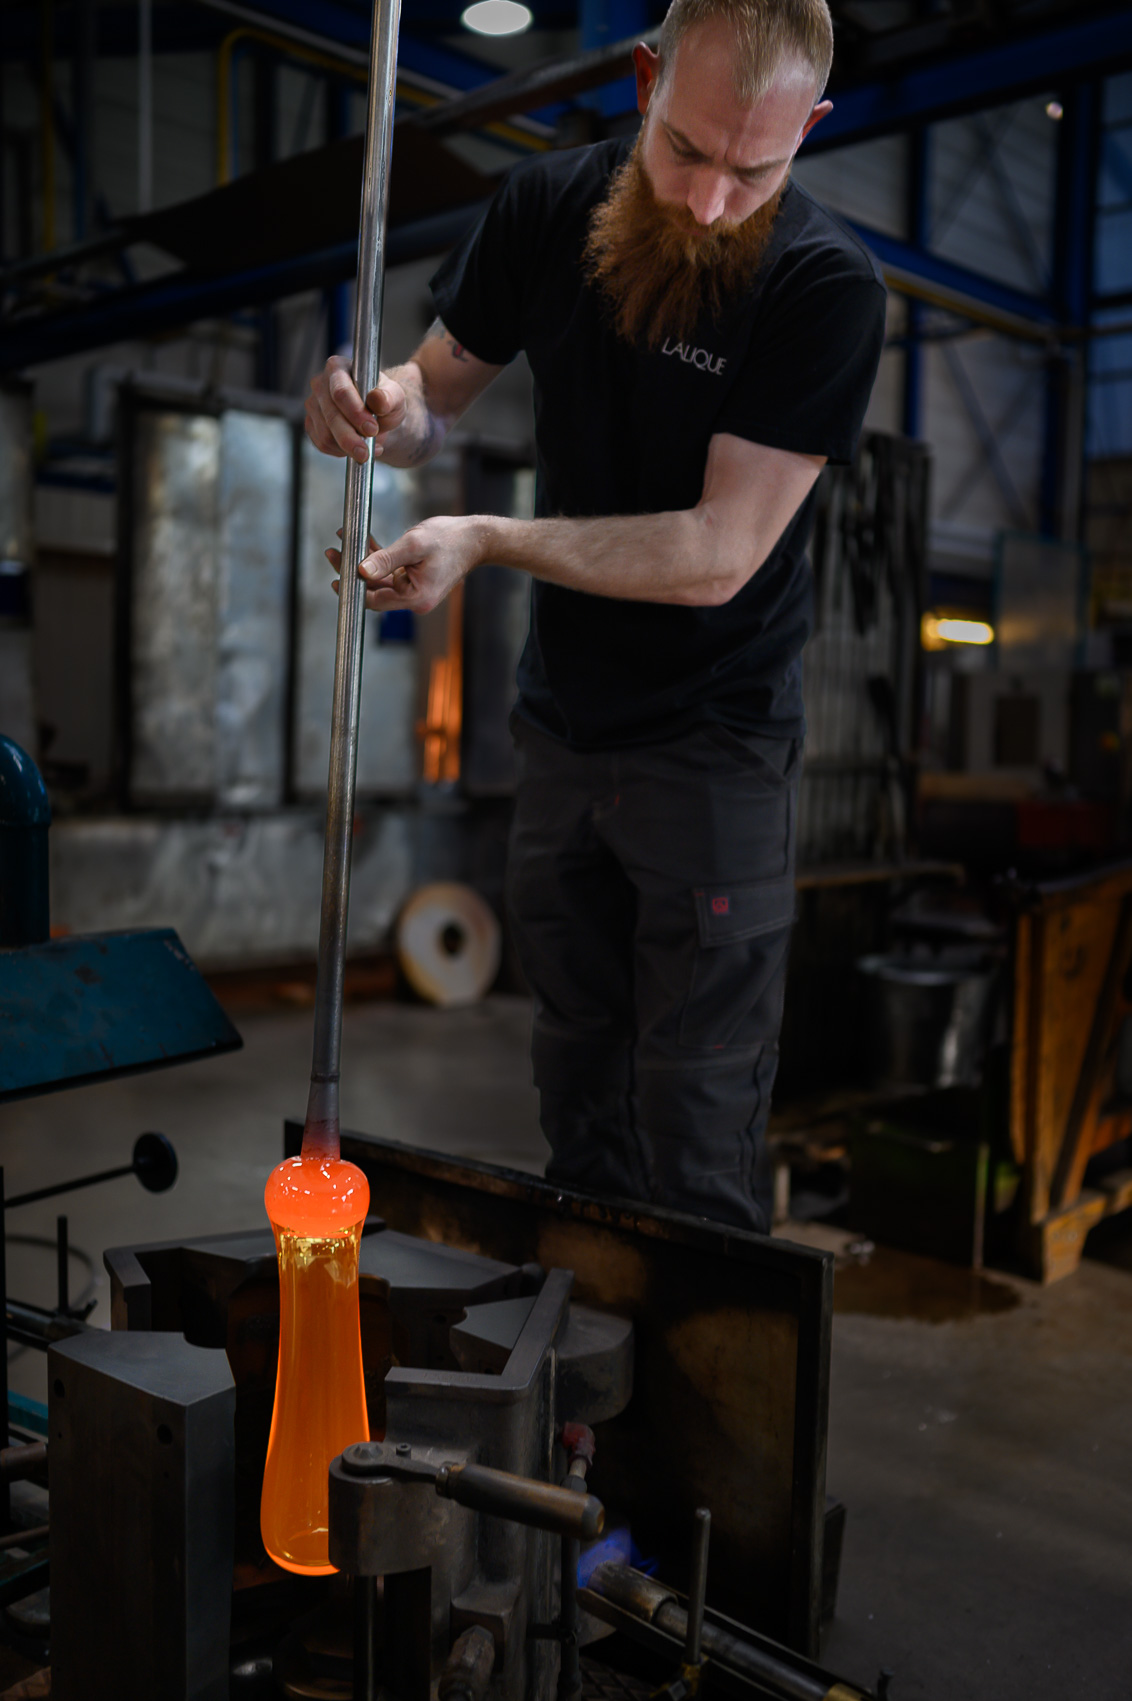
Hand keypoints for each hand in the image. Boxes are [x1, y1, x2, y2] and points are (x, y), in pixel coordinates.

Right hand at [305, 355, 406, 464]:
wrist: (378, 415)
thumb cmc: (384, 401)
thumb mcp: (395, 396)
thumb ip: (389, 397)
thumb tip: (378, 399)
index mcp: (338, 368)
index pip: (341, 392)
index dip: (355, 413)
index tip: (372, 429)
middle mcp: (320, 384)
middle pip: (331, 416)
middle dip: (350, 437)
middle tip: (366, 452)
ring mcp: (313, 405)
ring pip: (326, 434)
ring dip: (348, 447)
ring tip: (368, 447)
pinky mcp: (311, 425)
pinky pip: (323, 444)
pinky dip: (341, 451)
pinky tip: (357, 447)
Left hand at [326, 516, 487, 613]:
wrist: (476, 538)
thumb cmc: (450, 539)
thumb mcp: (414, 545)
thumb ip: (386, 558)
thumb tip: (360, 570)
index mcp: (416, 597)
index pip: (375, 599)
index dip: (353, 587)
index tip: (336, 575)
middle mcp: (414, 599)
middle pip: (374, 590)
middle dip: (353, 571)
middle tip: (333, 553)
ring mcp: (413, 590)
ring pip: (379, 580)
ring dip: (362, 561)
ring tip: (343, 541)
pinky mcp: (414, 579)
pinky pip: (389, 572)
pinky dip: (377, 558)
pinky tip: (364, 542)